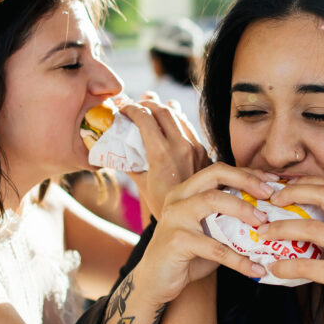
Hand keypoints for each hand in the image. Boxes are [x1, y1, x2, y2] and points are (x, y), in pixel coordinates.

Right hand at [118, 94, 210, 219]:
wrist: (192, 220)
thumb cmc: (162, 204)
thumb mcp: (141, 183)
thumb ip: (131, 163)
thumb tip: (119, 147)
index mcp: (161, 154)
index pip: (145, 118)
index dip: (131, 108)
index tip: (122, 108)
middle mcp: (181, 147)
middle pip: (163, 110)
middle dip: (147, 103)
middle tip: (137, 105)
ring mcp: (195, 148)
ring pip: (179, 116)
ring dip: (163, 109)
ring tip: (152, 109)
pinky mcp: (204, 152)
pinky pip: (189, 128)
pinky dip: (177, 121)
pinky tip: (170, 125)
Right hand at [134, 163, 275, 307]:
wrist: (156, 282)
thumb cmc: (186, 256)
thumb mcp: (209, 232)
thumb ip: (229, 220)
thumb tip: (268, 217)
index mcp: (186, 191)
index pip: (220, 171)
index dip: (248, 173)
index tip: (273, 181)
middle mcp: (178, 198)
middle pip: (215, 174)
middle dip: (247, 180)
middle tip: (271, 194)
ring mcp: (175, 217)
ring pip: (213, 201)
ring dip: (243, 209)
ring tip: (265, 224)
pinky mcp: (176, 241)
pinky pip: (215, 247)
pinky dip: (239, 259)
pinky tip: (256, 269)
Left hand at [258, 176, 323, 323]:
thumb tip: (308, 215)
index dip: (306, 182)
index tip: (284, 187)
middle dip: (292, 193)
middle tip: (270, 201)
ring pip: (312, 229)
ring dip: (281, 228)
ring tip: (263, 233)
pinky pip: (308, 266)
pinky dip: (286, 266)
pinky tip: (274, 267)